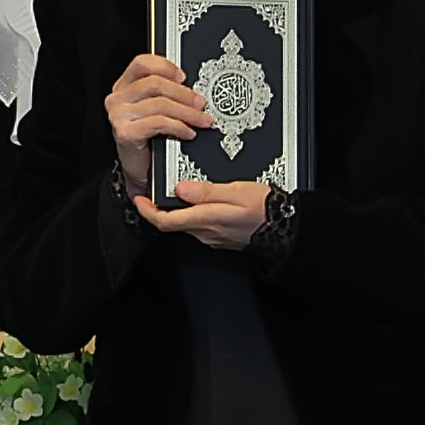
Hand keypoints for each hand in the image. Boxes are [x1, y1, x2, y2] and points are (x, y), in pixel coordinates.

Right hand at [105, 54, 213, 189]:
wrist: (140, 170)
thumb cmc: (150, 138)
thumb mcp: (156, 109)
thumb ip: (166, 92)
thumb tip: (193, 86)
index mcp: (123, 86)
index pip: (141, 63)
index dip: (165, 66)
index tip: (185, 77)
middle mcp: (117, 98)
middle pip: (154, 83)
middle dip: (184, 93)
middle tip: (202, 103)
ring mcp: (118, 116)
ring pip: (160, 104)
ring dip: (187, 112)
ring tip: (202, 120)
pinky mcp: (125, 133)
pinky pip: (158, 123)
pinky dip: (179, 127)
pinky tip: (189, 132)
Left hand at [134, 180, 271, 249]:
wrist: (285, 228)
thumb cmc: (265, 209)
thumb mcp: (236, 191)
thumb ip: (206, 191)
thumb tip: (180, 189)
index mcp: (205, 219)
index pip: (164, 221)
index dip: (147, 211)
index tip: (139, 199)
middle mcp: (204, 232)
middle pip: (172, 221)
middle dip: (160, 206)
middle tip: (155, 187)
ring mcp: (211, 236)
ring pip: (185, 222)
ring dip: (177, 208)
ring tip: (178, 187)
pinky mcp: (219, 236)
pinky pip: (198, 224)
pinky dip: (192, 212)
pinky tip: (200, 199)